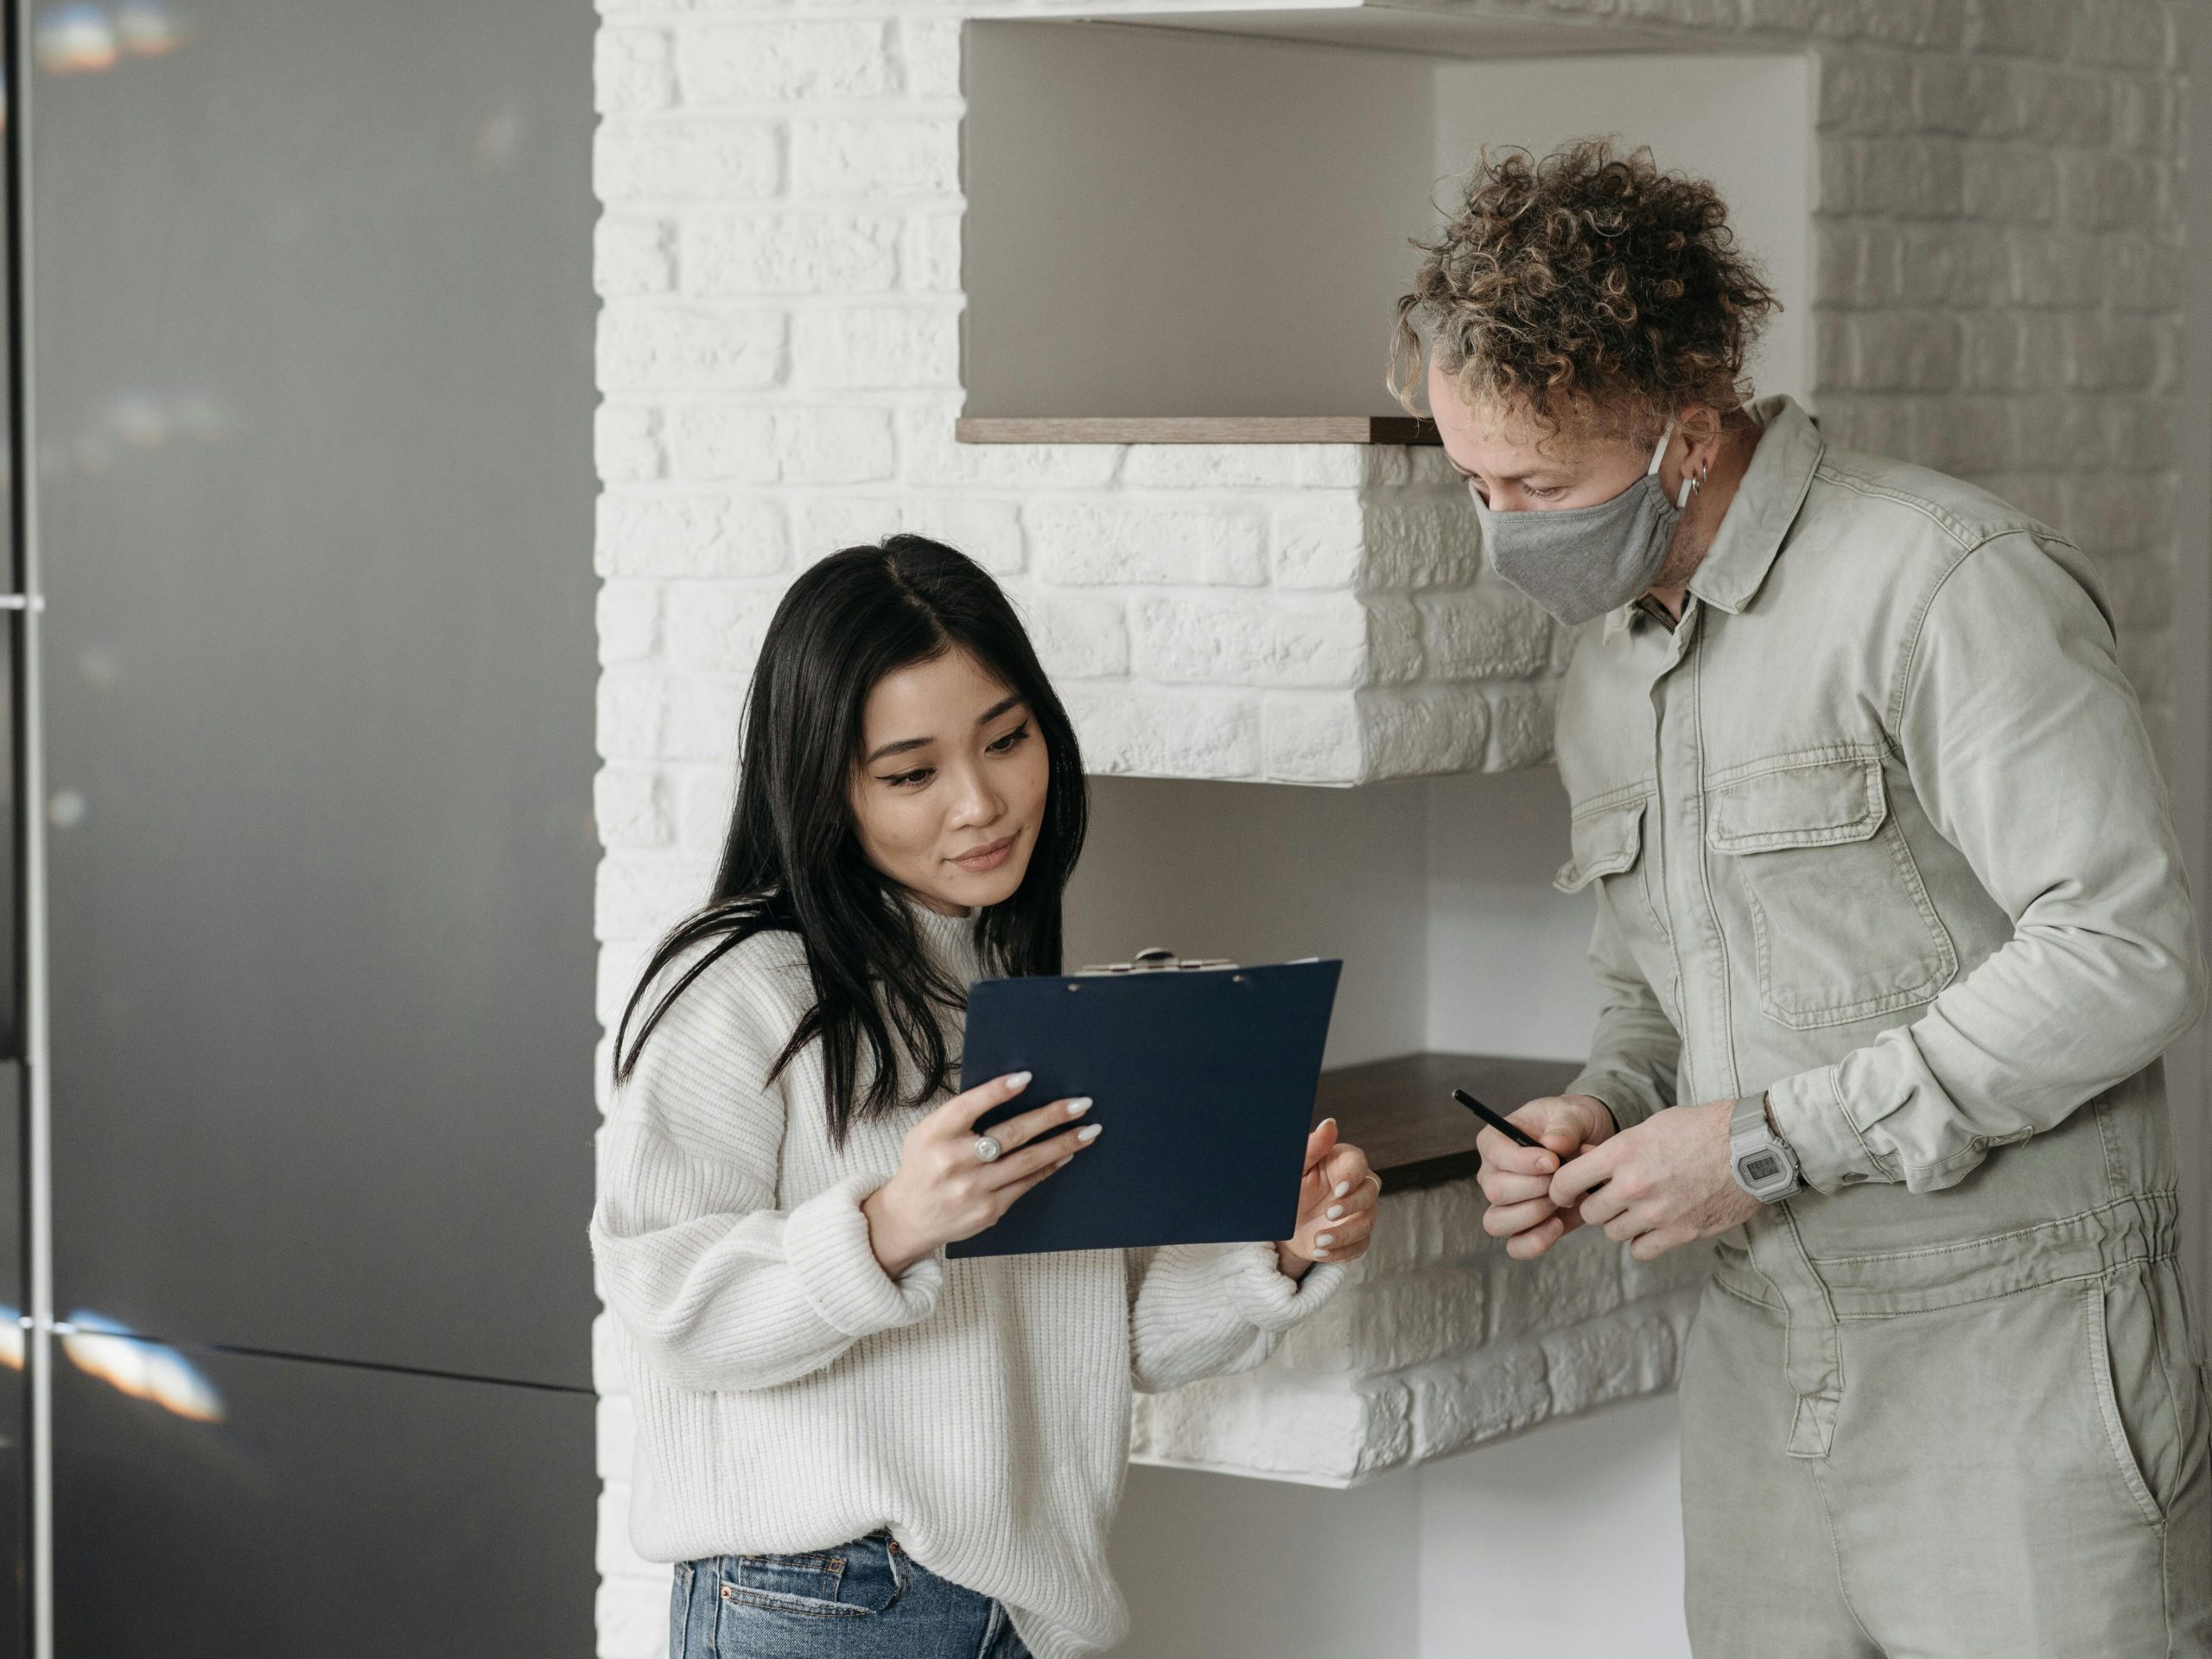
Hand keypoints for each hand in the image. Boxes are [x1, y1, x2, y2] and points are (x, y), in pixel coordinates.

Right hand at [861, 1072, 1099, 1275]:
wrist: (909, 1217)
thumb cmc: (925, 1164)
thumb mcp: (927, 1132)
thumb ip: (960, 1115)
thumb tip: (1012, 1090)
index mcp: (934, 1135)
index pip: (968, 1107)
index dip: (997, 1091)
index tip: (1027, 1077)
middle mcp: (953, 1162)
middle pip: (1010, 1134)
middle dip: (1050, 1117)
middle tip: (1080, 1103)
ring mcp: (973, 1189)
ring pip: (1027, 1161)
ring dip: (1062, 1144)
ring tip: (1088, 1130)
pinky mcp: (989, 1210)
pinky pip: (1026, 1183)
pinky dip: (1049, 1166)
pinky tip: (1067, 1154)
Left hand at [1276, 1117, 1378, 1279]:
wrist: (1280, 1224)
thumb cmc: (1288, 1188)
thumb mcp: (1294, 1169)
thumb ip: (1312, 1148)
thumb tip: (1330, 1124)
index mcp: (1342, 1162)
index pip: (1359, 1163)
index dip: (1352, 1176)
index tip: (1338, 1189)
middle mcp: (1356, 1186)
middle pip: (1370, 1192)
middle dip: (1352, 1205)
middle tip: (1328, 1213)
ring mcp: (1358, 1213)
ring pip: (1366, 1223)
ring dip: (1344, 1234)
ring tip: (1318, 1241)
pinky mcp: (1355, 1237)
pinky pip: (1358, 1247)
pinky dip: (1340, 1252)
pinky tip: (1319, 1252)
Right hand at [1476, 1094, 1615, 1259]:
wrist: (1592, 1144)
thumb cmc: (1573, 1124)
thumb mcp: (1572, 1115)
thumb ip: (1564, 1128)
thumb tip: (1553, 1146)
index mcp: (1495, 1141)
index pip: (1495, 1154)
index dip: (1522, 1162)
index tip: (1553, 1161)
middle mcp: (1493, 1174)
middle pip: (1496, 1191)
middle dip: (1534, 1188)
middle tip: (1562, 1180)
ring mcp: (1506, 1203)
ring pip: (1497, 1222)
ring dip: (1532, 1215)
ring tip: (1560, 1200)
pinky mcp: (1524, 1226)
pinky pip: (1516, 1245)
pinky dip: (1535, 1241)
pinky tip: (1558, 1224)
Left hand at [1547, 1097, 1760, 1261]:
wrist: (1750, 1147)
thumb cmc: (1702, 1129)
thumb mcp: (1651, 1126)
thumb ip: (1619, 1150)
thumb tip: (1588, 1165)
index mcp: (1622, 1153)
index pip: (1567, 1181)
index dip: (1561, 1188)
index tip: (1565, 1191)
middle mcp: (1634, 1185)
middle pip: (1590, 1212)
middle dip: (1595, 1205)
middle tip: (1610, 1197)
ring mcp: (1657, 1213)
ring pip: (1613, 1233)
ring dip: (1620, 1223)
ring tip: (1637, 1209)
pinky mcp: (1680, 1233)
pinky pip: (1640, 1250)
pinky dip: (1641, 1242)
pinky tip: (1652, 1227)